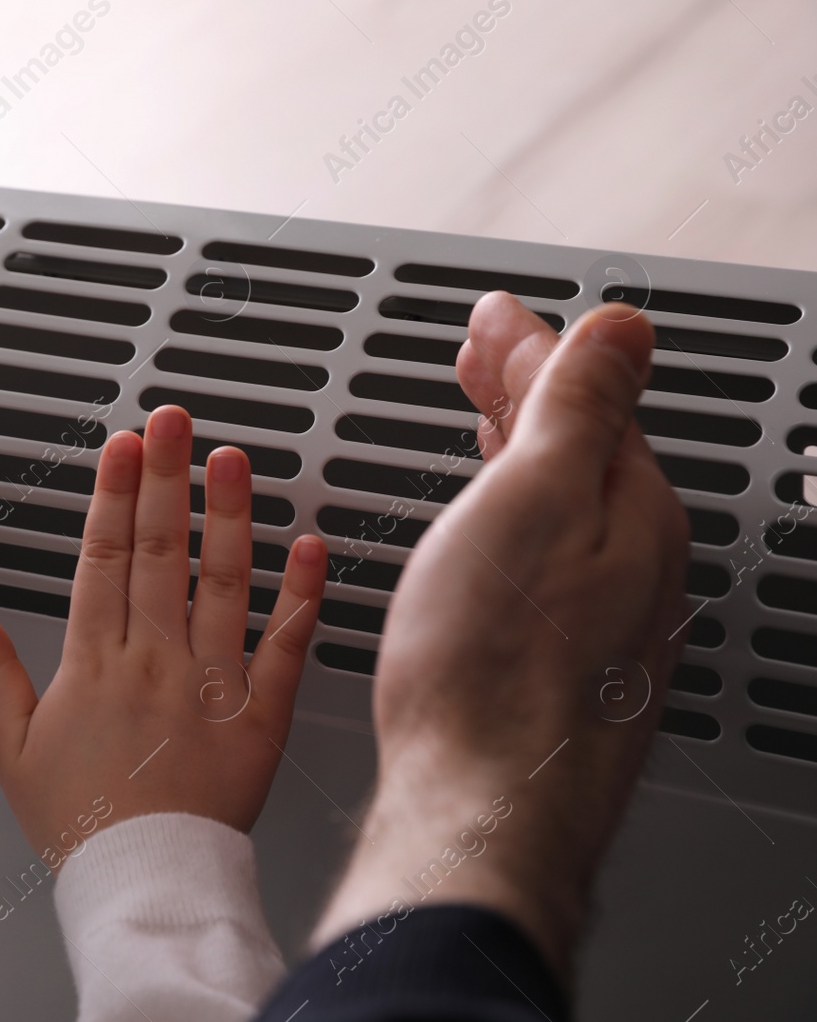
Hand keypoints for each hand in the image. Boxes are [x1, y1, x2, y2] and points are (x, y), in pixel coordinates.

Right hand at [0, 405, 327, 867]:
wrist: (144, 882)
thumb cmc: (82, 821)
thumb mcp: (12, 747)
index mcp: (95, 664)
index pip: (103, 557)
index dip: (113, 494)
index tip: (121, 447)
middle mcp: (155, 662)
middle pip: (161, 551)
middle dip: (165, 476)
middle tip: (173, 421)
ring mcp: (212, 683)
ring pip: (223, 582)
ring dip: (228, 516)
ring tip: (231, 460)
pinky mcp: (261, 715)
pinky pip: (286, 645)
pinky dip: (301, 595)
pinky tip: (310, 547)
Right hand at [311, 295, 690, 979]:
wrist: (482, 801)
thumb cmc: (493, 667)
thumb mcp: (535, 498)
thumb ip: (580, 406)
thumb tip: (623, 327)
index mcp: (634, 512)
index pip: (587, 394)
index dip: (534, 342)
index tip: (491, 315)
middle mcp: (635, 566)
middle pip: (583, 447)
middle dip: (532, 389)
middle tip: (485, 350)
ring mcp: (605, 619)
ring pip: (569, 504)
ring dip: (524, 448)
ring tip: (486, 418)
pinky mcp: (567, 663)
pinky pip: (553, 558)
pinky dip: (520, 514)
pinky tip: (496, 529)